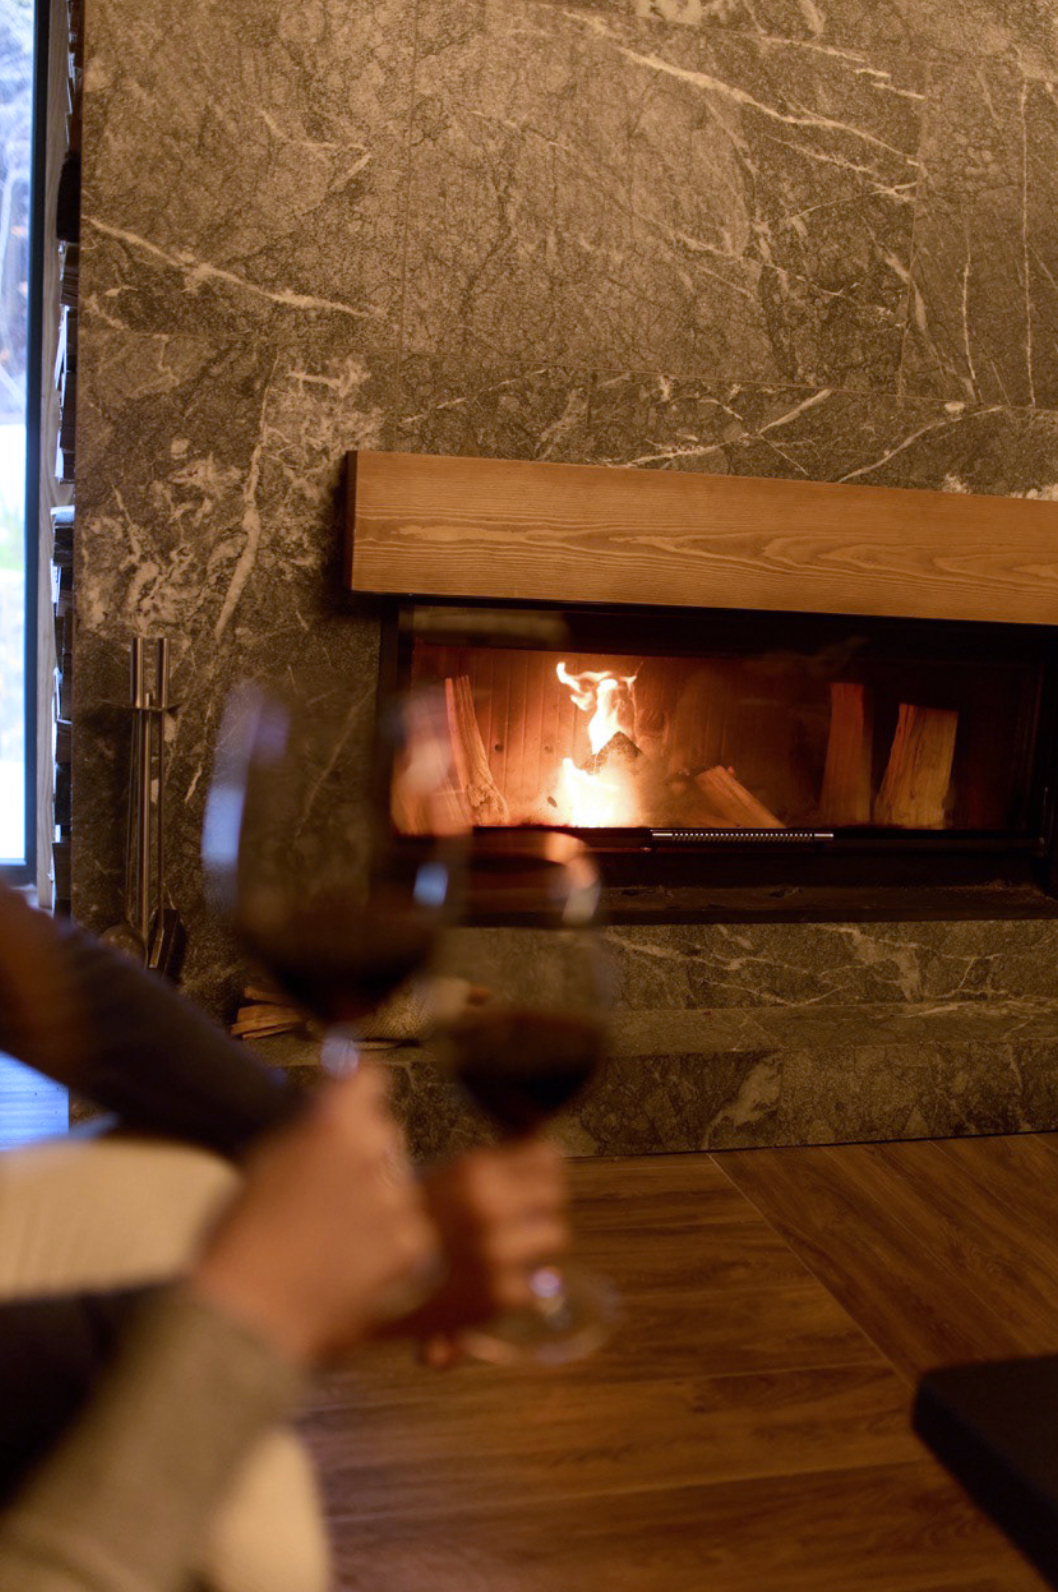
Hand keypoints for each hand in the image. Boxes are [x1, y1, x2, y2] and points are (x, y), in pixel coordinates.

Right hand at [188, 1064, 435, 1368]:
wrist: (248, 1317)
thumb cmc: (242, 1238)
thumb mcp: (268, 1160)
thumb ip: (313, 1127)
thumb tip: (340, 1096)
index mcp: (333, 1123)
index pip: (369, 1079)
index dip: (360, 1091)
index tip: (354, 1099)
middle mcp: (373, 1151)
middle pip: (386, 1134)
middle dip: (366, 1155)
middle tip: (329, 1194)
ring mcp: (397, 1200)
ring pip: (400, 1184)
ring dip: (378, 1202)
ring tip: (334, 1240)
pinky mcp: (411, 1246)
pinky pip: (410, 1228)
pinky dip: (389, 1243)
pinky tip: (350, 1263)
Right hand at [384, 1138, 569, 1366]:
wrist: (348, 1274)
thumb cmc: (391, 1222)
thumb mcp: (436, 1180)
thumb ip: (489, 1169)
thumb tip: (536, 1138)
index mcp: (474, 1172)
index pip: (546, 1157)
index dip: (541, 1167)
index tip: (531, 1176)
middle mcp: (490, 1209)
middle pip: (555, 1196)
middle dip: (540, 1205)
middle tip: (522, 1215)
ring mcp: (496, 1253)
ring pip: (553, 1239)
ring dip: (534, 1245)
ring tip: (507, 1252)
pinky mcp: (496, 1296)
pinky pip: (530, 1286)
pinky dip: (512, 1290)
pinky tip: (486, 1287)